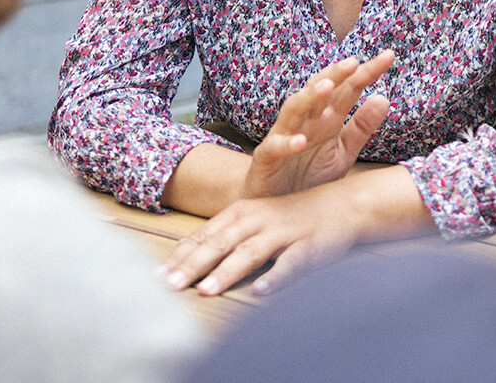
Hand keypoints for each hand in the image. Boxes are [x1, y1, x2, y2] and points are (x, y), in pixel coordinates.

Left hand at [163, 184, 358, 297]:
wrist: (340, 205)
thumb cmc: (291, 217)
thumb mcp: (254, 219)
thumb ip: (224, 235)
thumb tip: (184, 257)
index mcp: (242, 211)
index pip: (204, 235)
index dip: (180, 256)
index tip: (155, 277)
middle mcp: (259, 219)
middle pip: (220, 243)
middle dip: (193, 265)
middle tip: (170, 286)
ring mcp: (283, 232)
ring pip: (250, 252)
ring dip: (226, 271)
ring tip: (206, 290)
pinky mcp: (309, 246)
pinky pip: (290, 264)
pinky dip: (275, 278)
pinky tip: (261, 291)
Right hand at [241, 51, 393, 199]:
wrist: (278, 209)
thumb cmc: (310, 177)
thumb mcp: (343, 154)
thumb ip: (361, 127)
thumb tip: (384, 98)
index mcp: (327, 118)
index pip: (349, 89)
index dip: (367, 72)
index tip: (389, 56)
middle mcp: (306, 121)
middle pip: (320, 90)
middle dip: (335, 74)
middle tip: (354, 62)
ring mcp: (284, 136)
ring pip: (294, 109)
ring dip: (309, 97)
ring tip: (327, 86)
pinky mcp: (266, 159)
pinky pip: (274, 147)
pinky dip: (286, 143)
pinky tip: (300, 140)